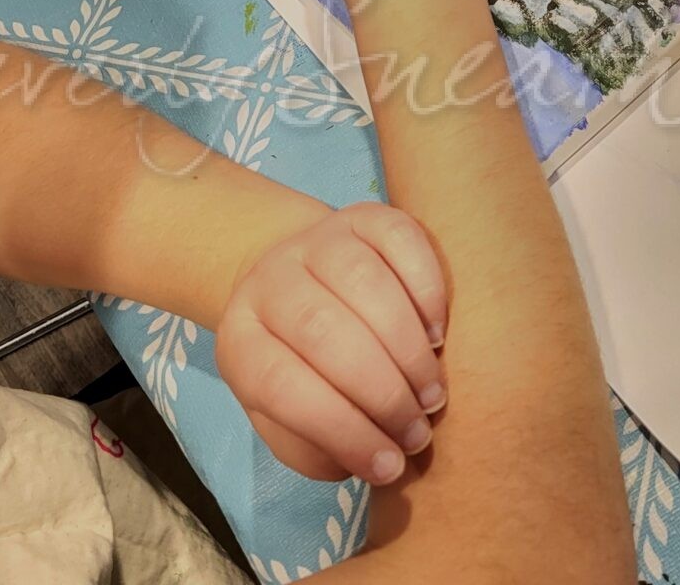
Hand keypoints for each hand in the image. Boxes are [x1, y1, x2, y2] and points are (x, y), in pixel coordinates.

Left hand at [215, 203, 447, 484]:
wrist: (297, 279)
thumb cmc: (302, 368)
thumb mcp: (288, 419)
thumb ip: (317, 446)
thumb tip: (372, 458)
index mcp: (241, 340)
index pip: (278, 384)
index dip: (339, 429)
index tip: (390, 465)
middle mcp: (270, 281)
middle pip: (320, 329)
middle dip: (380, 391)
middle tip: (418, 429)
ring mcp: (317, 240)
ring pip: (360, 280)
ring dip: (407, 347)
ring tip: (433, 393)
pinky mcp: (363, 215)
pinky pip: (397, 237)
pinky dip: (426, 286)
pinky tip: (438, 332)